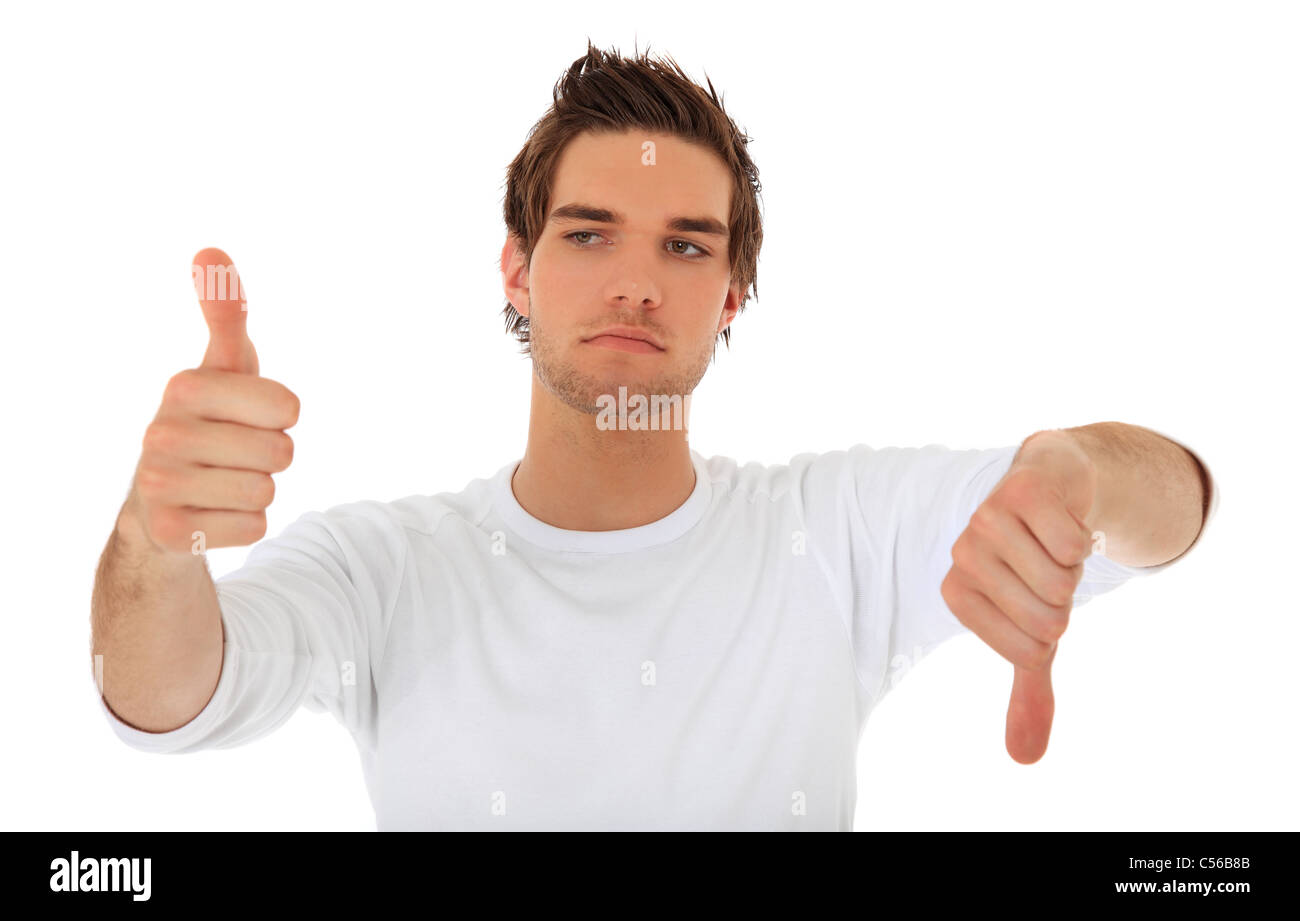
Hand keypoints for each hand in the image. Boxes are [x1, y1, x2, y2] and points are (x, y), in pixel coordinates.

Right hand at [121, 247, 300, 554]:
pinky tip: (213, 511)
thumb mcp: (226, 365)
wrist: (160, 499)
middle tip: (235, 453)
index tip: (248, 416)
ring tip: (222, 480)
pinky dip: (245, 523)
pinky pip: (254, 527)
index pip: (289, 409)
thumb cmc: (209, 419)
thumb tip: (211, 250)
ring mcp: (160, 485)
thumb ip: (226, 312)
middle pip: (281, 454)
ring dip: (258, 490)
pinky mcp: (171, 532)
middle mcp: (161, 433)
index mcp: (183, 387)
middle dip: (271, 456)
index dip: (280, 417)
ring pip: (267, 492)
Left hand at [940, 430, 1097, 763]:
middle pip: (1050, 617)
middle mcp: (963, 556)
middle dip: (1066, 599)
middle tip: (1048, 569)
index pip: (1028, 649)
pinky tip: (1063, 518)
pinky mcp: (1019, 490)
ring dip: (1075, 566)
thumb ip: (1027, 693)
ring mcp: (986, 520)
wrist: (1049, 485)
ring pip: (1064, 579)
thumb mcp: (1032, 634)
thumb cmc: (1033, 565)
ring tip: (1052, 545)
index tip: (1037, 600)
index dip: (1052, 631)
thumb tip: (1024, 759)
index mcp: (958, 595)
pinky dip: (1084, 534)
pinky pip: (1075, 541)